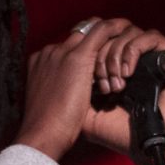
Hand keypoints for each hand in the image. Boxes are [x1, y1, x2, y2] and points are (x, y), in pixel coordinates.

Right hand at [18, 18, 128, 161]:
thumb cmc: (48, 128)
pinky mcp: (77, 57)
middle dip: (97, 46)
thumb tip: (74, 94)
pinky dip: (115, 30)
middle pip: (79, 36)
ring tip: (121, 58)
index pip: (67, 47)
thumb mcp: (50, 103)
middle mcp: (49, 52)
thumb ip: (59, 90)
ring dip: (106, 45)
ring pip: (90, 33)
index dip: (85, 54)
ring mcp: (61, 52)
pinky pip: (101, 31)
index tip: (98, 66)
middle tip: (115, 62)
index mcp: (39, 62)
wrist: (43, 133)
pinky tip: (126, 32)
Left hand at [79, 19, 164, 162]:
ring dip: (116, 54)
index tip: (89, 80)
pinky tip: (128, 73)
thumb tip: (61, 63)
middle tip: (102, 84)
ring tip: (116, 83)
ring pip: (130, 32)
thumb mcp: (86, 111)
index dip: (91, 52)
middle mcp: (133, 59)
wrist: (148, 148)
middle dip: (101, 56)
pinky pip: (151, 36)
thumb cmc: (117, 132)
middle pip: (112, 33)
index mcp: (115, 67)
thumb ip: (75, 88)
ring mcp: (152, 57)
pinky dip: (134, 50)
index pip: (99, 40)